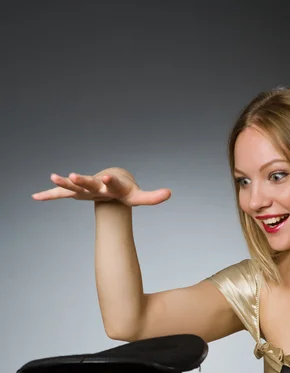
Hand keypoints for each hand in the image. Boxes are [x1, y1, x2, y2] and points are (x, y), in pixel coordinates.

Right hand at [32, 167, 171, 206]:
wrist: (111, 180)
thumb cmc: (125, 191)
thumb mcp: (138, 196)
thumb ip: (153, 196)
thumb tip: (170, 193)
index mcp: (112, 185)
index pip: (112, 183)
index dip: (110, 181)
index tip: (107, 177)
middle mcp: (97, 184)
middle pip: (89, 182)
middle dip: (82, 180)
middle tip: (73, 175)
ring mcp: (85, 188)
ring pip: (73, 186)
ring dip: (63, 183)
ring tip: (52, 177)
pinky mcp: (77, 193)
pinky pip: (61, 195)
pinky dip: (49, 196)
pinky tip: (35, 197)